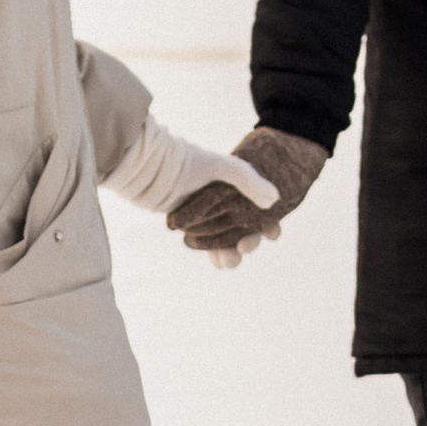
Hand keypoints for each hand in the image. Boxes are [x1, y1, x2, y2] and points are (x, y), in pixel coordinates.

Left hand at [105, 113, 280, 251]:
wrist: (151, 169)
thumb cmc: (189, 164)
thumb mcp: (224, 167)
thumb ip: (249, 180)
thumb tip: (275, 201)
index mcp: (239, 187)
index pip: (262, 209)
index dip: (270, 224)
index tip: (272, 234)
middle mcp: (226, 201)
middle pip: (246, 229)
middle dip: (249, 243)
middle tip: (243, 248)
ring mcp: (208, 214)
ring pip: (227, 240)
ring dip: (231, 254)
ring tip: (228, 261)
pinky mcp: (191, 224)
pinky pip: (208, 244)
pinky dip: (213, 253)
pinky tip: (216, 261)